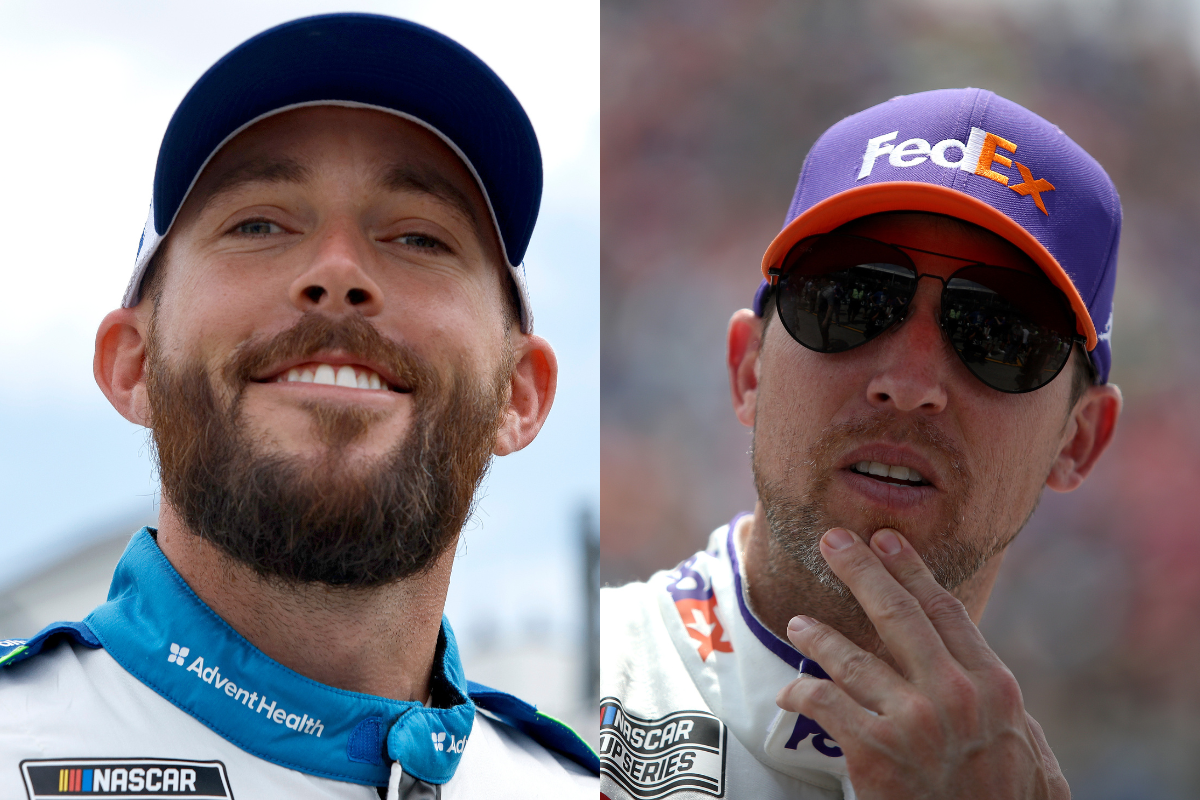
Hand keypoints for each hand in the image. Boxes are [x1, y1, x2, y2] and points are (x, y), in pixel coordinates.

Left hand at [775, 526, 1069, 798]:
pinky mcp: (874, 751)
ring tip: (798, 624)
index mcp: (994, 688)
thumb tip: (985, 680)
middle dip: (861, 571)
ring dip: (820, 637)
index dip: (912, 570)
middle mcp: (955, 696)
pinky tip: (790, 691)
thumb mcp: (1031, 754)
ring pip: (852, 659)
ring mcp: (913, 722)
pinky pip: (825, 703)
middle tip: (833, 541)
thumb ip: (1007, 712)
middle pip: (898, 616)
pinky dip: (802, 693)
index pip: (946, 612)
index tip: (887, 540)